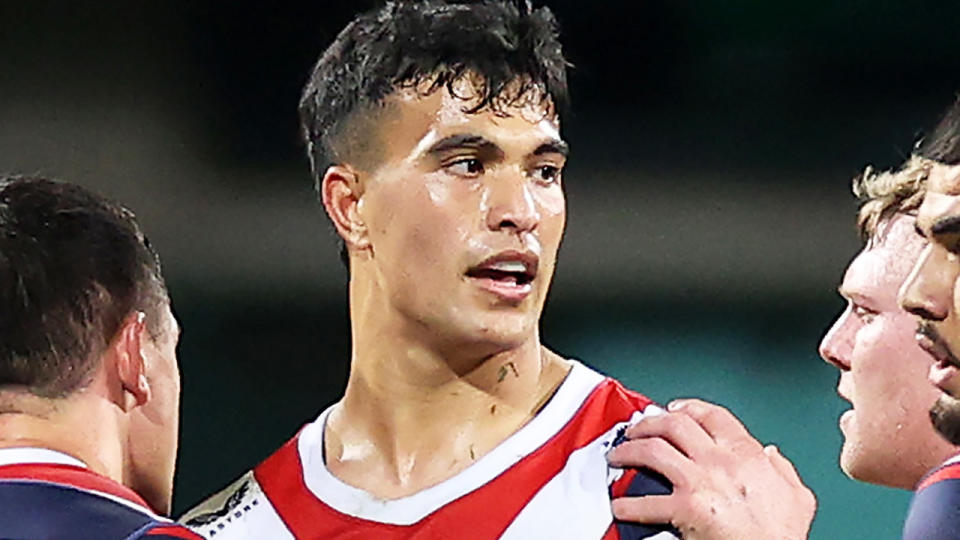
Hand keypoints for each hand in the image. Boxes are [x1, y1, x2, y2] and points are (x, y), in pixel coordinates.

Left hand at [607, 399, 815, 539]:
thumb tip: (772, 454)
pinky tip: (621, 507)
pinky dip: (627, 505)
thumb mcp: (797, 498)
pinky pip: (646, 501)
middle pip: (674, 423)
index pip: (711, 415)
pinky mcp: (686, 508)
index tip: (671, 408)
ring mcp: (700, 482)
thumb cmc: (781, 535)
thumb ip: (782, 470)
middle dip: (648, 422)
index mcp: (746, 454)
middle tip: (634, 429)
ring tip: (617, 457)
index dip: (687, 407)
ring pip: (652, 450)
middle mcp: (720, 461)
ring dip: (628, 451)